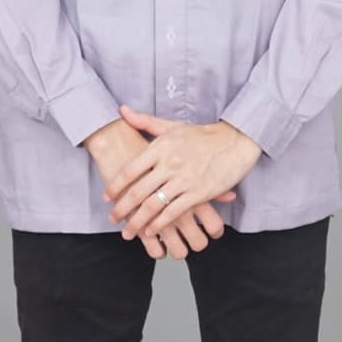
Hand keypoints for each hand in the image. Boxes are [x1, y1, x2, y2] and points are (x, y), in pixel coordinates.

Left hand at [84, 117, 237, 259]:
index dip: (115, 185)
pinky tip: (152, 231)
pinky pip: (173, 212)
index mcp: (161, 146)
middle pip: (138, 191)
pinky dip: (159, 224)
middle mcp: (170, 163)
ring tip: (128, 232)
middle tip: (112, 219)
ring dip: (137, 222)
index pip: (130, 169)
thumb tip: (122, 109)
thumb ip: (145, 121)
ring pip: (153, 205)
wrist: (234, 142)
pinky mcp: (198, 193)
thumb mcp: (172, 126)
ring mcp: (184, 179)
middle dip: (122, 209)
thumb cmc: (201, 135)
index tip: (107, 197)